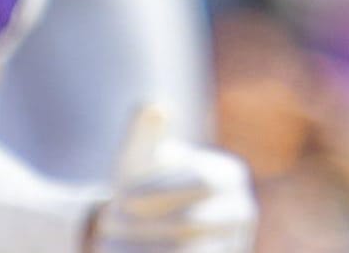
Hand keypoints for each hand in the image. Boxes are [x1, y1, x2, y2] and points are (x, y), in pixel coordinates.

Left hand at [86, 106, 255, 252]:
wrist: (152, 232)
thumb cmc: (145, 191)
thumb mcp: (141, 161)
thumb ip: (144, 134)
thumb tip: (154, 109)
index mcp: (230, 176)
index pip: (202, 180)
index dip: (161, 188)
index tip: (124, 198)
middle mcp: (241, 212)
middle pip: (192, 220)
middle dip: (145, 224)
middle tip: (108, 224)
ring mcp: (233, 245)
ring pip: (185, 251)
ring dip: (141, 248)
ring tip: (108, 245)